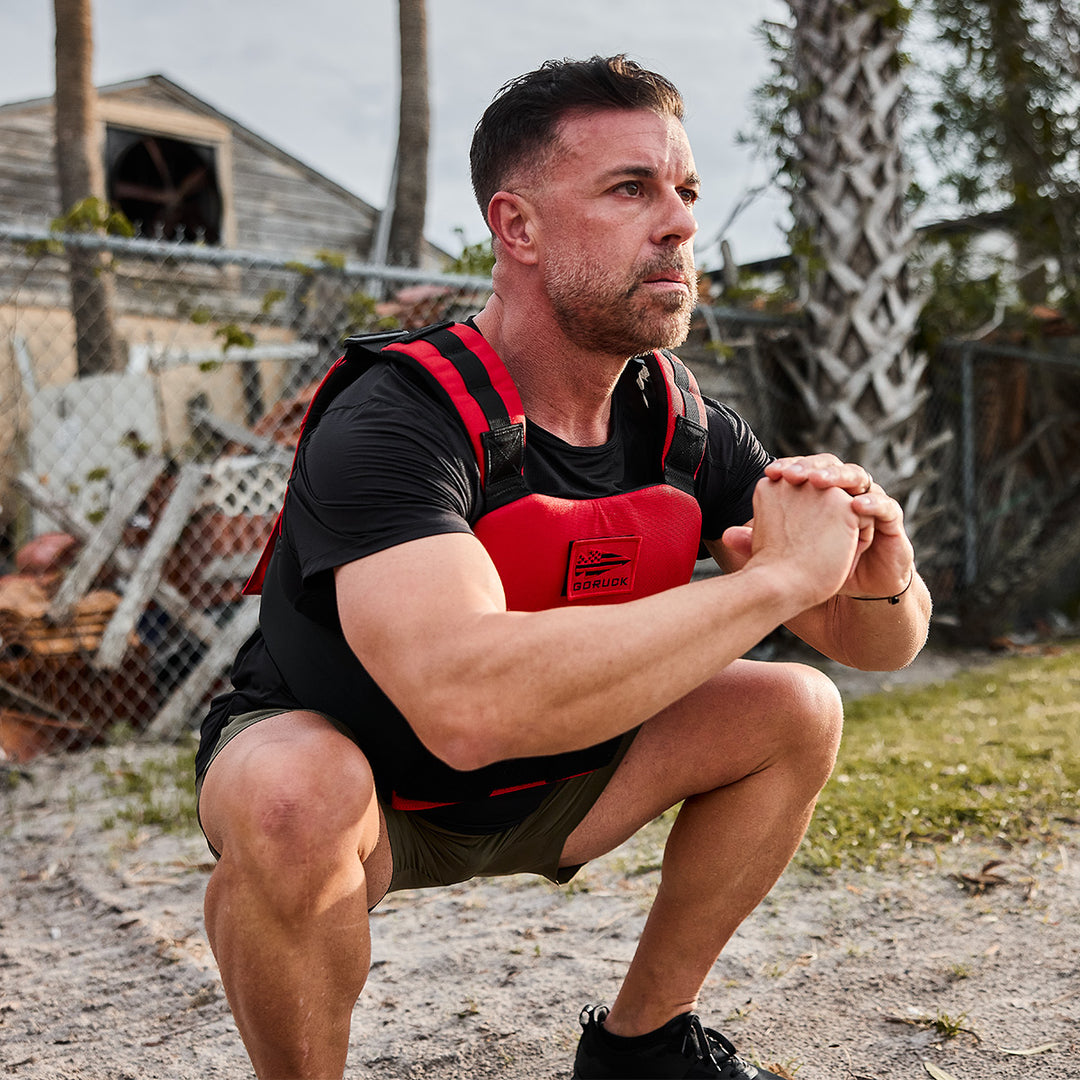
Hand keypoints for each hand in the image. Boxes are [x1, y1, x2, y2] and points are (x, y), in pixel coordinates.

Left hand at [723, 455, 914, 603]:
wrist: (857, 591)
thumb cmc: (820, 567)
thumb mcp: (788, 556)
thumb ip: (760, 542)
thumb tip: (727, 534)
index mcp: (820, 493)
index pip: (805, 469)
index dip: (790, 467)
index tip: (770, 472)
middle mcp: (844, 493)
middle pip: (830, 467)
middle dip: (812, 467)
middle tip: (794, 474)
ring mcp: (869, 503)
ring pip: (859, 477)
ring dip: (840, 477)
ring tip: (821, 482)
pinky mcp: (890, 522)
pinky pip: (886, 507)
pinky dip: (873, 503)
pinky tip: (856, 506)